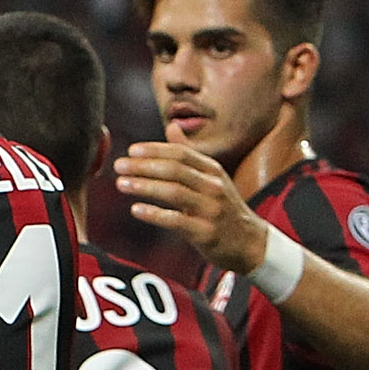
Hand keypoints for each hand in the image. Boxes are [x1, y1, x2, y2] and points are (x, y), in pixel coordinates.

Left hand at [110, 142, 270, 272]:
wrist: (249, 243)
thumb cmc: (223, 208)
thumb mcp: (211, 177)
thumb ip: (189, 154)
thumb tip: (172, 126)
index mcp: (212, 170)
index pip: (181, 153)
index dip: (155, 150)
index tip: (131, 150)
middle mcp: (213, 186)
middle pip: (175, 170)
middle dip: (144, 166)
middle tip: (119, 166)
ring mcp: (210, 209)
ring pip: (174, 192)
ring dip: (145, 186)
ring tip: (122, 184)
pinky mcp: (205, 232)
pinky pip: (176, 220)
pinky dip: (155, 214)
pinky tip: (136, 209)